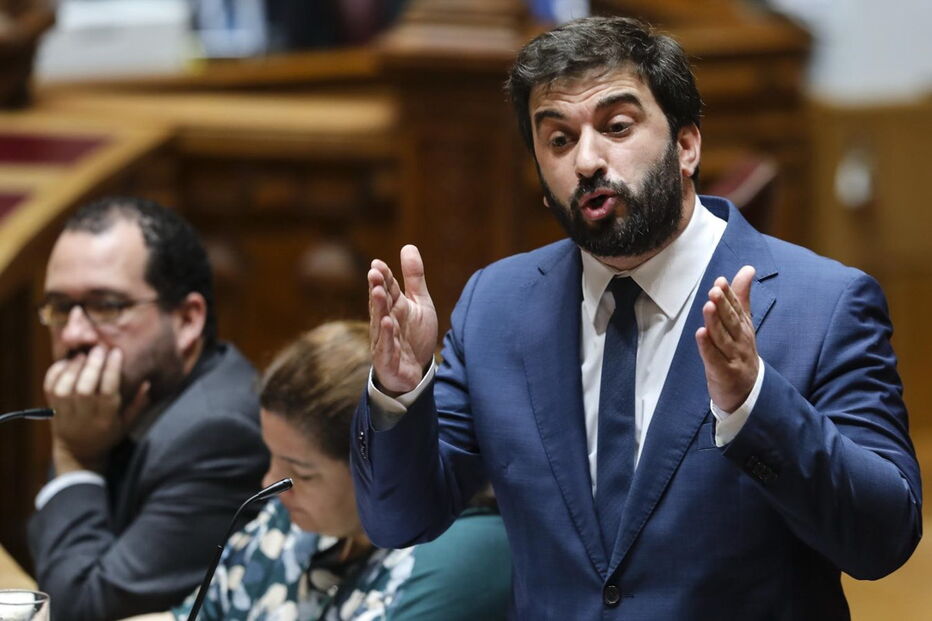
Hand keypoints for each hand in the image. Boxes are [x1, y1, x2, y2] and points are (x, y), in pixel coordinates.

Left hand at [44, 346, 147, 472]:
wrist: (78, 452)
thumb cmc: (107, 435)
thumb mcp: (127, 424)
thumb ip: (138, 404)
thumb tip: (147, 383)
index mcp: (106, 419)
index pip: (108, 392)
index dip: (111, 370)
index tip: (116, 352)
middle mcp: (84, 416)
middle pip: (84, 389)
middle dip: (92, 366)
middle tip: (99, 349)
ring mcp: (65, 413)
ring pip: (64, 388)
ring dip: (73, 368)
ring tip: (82, 354)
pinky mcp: (52, 409)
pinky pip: (49, 389)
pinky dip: (55, 373)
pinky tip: (65, 362)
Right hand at [368, 245, 437, 395]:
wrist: (417, 372)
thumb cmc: (414, 336)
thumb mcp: (419, 303)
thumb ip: (414, 277)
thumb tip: (408, 246)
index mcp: (393, 307)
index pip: (387, 289)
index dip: (383, 277)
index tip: (378, 264)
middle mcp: (386, 322)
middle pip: (381, 303)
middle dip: (377, 288)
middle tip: (374, 273)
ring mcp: (385, 341)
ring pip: (381, 322)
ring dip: (379, 307)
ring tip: (378, 291)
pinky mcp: (388, 360)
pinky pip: (387, 346)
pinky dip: (387, 335)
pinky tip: (388, 322)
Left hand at [695, 266, 758, 412]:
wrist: (748, 391)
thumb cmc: (741, 351)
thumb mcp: (743, 322)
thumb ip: (741, 296)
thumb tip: (748, 268)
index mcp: (744, 327)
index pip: (737, 308)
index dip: (729, 295)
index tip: (720, 281)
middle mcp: (740, 340)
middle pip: (731, 321)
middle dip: (723, 305)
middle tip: (715, 290)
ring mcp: (733, 356)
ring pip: (723, 338)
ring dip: (715, 322)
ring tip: (708, 306)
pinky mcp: (723, 372)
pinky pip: (714, 358)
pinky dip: (708, 347)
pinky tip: (701, 335)